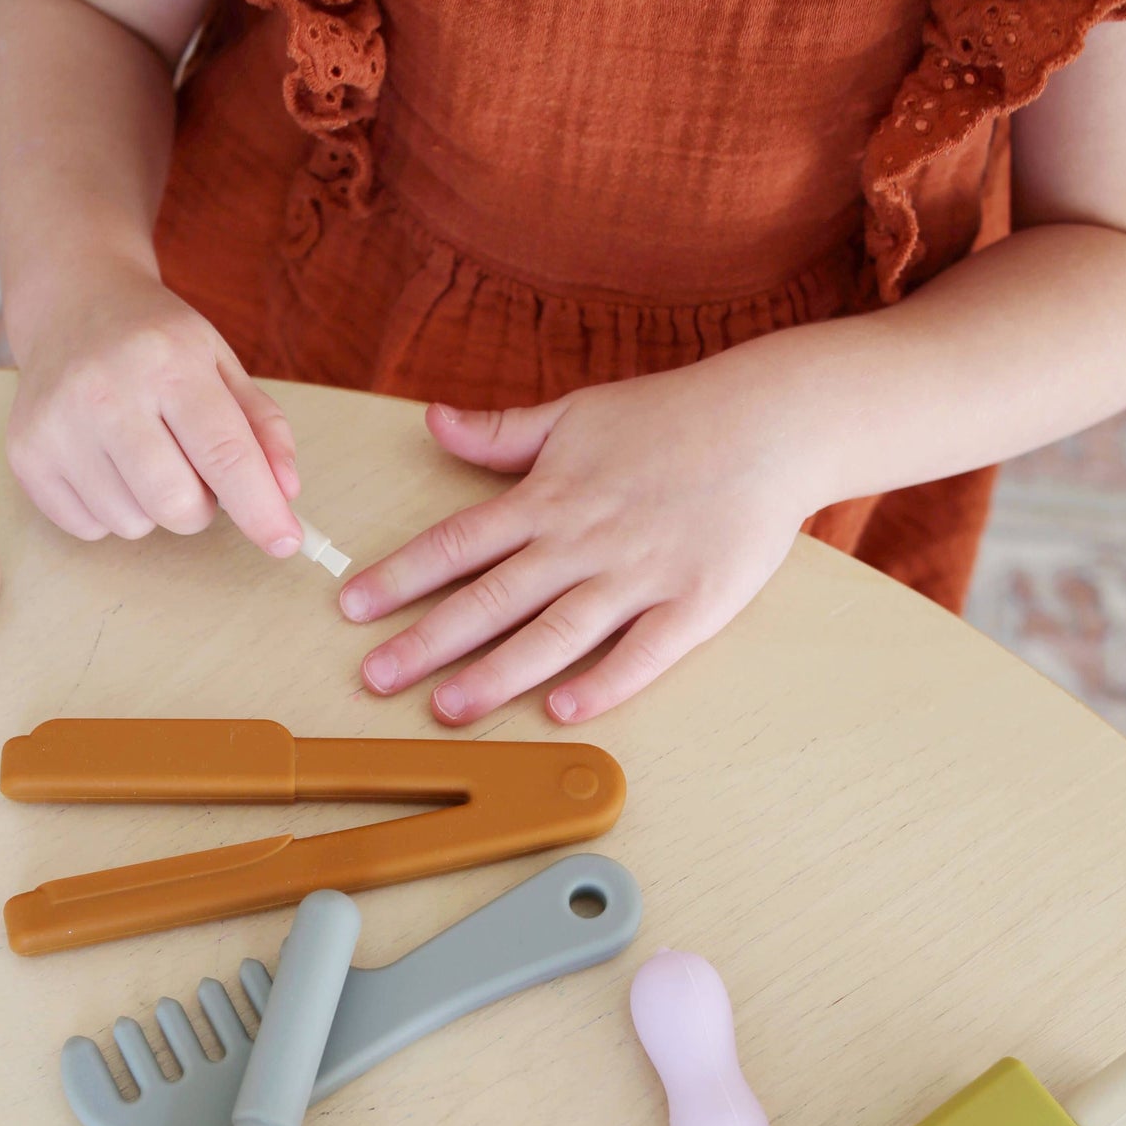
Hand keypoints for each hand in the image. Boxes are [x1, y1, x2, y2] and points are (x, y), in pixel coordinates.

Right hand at [5, 257, 302, 552]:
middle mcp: (106, 391)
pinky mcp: (26, 453)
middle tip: (191, 470)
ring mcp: (58, 424)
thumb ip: (262, 427)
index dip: (260, 509)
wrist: (72, 304)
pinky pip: (88, 528)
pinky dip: (108, 510)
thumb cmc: (156, 342)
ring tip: (140, 454)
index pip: (224, 454)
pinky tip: (104, 462)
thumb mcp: (221, 364)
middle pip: (176, 505)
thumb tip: (284, 493)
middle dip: (199, 507)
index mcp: (168, 362)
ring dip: (150, 507)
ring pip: (133, 524)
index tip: (284, 542)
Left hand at [338, 356, 819, 722]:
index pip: (458, 544)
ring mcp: (637, 575)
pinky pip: (643, 651)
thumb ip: (502, 433)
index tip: (352, 608)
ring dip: (498, 674)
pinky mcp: (693, 603)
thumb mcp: (576, 412)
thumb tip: (434, 423)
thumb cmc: (673, 417)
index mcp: (548, 498)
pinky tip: (563, 712)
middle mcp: (582, 540)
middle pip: (491, 597)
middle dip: (426, 640)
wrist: (773, 420)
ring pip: (555, 633)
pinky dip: (604, 682)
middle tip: (375, 679)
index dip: (401, 577)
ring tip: (447, 708)